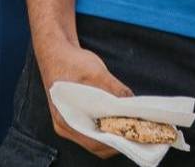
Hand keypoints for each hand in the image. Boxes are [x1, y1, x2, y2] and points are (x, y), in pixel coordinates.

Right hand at [36, 38, 132, 157]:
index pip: (95, 143)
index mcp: (66, 120)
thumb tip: (133, 103)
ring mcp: (69, 121)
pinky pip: (93, 125)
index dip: (116, 142)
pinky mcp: (75, 114)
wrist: (56, 52)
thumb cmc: (71, 62)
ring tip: (133, 123)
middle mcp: (66, 125)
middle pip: (95, 142)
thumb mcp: (96, 73)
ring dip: (113, 131)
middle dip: (117, 138)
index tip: (136, 136)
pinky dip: (107, 123)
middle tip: (139, 129)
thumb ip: (114, 89)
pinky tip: (121, 115)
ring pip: (95, 135)